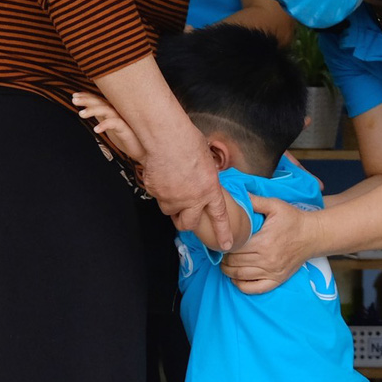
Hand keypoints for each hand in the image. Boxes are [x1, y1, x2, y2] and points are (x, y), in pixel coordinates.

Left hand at [71, 91, 146, 161]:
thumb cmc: (128, 138)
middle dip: (86, 100)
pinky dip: (105, 125)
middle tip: (74, 99)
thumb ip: (101, 118)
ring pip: (106, 110)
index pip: (98, 101)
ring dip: (93, 110)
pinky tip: (96, 129)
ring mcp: (122, 120)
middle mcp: (117, 113)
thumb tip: (87, 111)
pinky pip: (114, 124)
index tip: (74, 96)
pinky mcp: (126, 129)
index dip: (86, 97)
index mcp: (112, 112)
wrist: (143, 151)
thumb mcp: (110, 127)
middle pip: (100, 102)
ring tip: (81, 114)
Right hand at [141, 136, 234, 252]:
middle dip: (186, 222)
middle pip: (188, 224)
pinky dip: (159, 190)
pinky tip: (161, 174)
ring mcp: (172, 198)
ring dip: (171, 204)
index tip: (226, 244)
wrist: (165, 137)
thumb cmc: (188, 141)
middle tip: (184, 215)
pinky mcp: (156, 192)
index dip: (223, 232)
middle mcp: (191, 199)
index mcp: (209, 190)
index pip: (219, 216)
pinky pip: (157, 197)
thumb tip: (204, 180)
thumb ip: (206, 177)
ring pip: (170, 210)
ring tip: (172, 184)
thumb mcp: (207, 161)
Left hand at [221, 196, 313, 293]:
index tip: (224, 240)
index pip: (234, 248)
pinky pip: (254, 289)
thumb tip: (236, 196)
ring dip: (228, 271)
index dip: (226, 245)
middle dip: (224, 258)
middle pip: (234, 263)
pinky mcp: (277, 280)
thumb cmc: (294, 219)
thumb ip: (254, 201)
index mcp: (264, 242)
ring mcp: (272, 272)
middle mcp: (267, 260)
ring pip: (240, 276)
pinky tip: (236, 279)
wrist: (314, 235)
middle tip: (223, 251)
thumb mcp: (275, 205)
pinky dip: (241, 286)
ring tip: (226, 263)